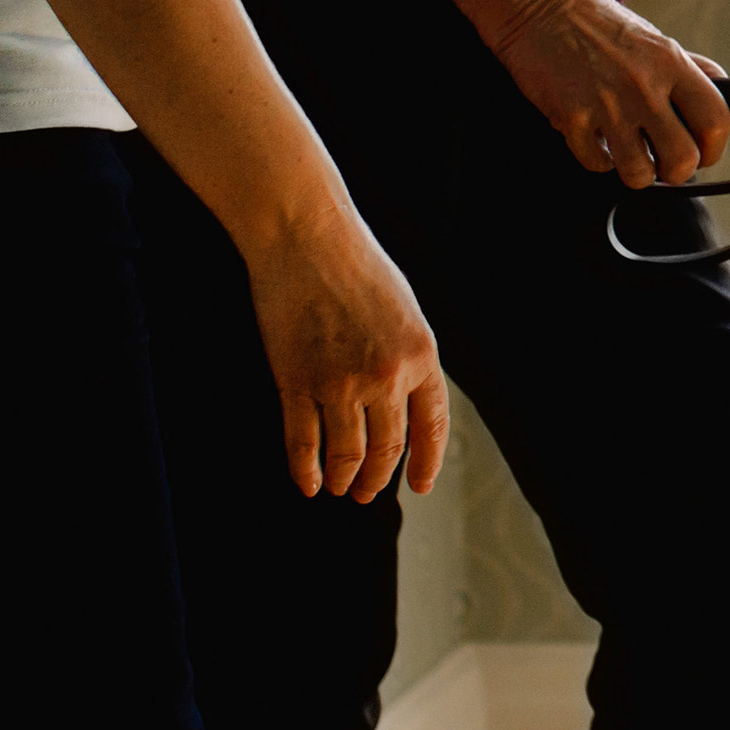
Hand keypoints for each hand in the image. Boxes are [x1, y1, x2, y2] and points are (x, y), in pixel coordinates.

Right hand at [240, 212, 447, 503]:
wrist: (307, 236)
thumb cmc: (356, 265)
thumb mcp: (405, 309)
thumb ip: (409, 356)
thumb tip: (405, 402)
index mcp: (421, 354)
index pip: (432, 427)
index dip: (426, 463)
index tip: (419, 486)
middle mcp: (387, 376)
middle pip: (387, 450)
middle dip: (378, 479)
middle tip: (368, 493)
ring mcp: (340, 383)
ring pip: (347, 456)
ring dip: (345, 479)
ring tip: (340, 487)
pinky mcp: (297, 384)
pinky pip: (303, 446)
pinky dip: (307, 471)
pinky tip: (309, 483)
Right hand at [421, 0, 729, 185]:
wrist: (537, 5)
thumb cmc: (595, 20)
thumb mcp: (652, 37)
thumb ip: (688, 65)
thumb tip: (721, 82)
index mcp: (671, 62)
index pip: (716, 119)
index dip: (714, 148)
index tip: (704, 153)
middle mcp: (644, 85)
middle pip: (682, 158)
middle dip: (676, 172)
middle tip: (664, 164)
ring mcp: (607, 104)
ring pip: (639, 172)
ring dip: (636, 172)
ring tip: (629, 156)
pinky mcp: (571, 118)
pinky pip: (596, 164)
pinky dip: (598, 160)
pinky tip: (596, 141)